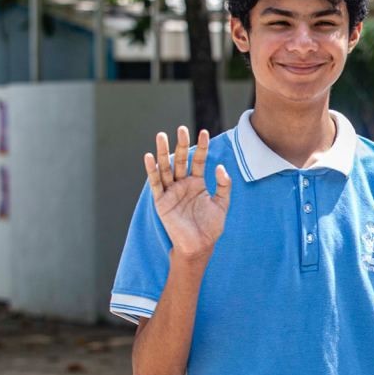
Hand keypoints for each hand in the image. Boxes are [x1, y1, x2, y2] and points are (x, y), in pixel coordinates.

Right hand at [144, 126, 230, 261]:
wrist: (200, 245)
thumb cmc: (211, 227)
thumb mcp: (222, 203)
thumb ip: (223, 185)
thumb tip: (220, 167)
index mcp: (197, 183)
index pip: (198, 160)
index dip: (201, 147)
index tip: (203, 132)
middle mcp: (182, 184)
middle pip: (180, 160)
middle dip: (181, 145)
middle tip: (181, 129)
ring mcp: (171, 192)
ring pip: (166, 168)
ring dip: (163, 152)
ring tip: (161, 136)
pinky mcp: (161, 202)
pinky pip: (156, 184)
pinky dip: (152, 171)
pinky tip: (149, 157)